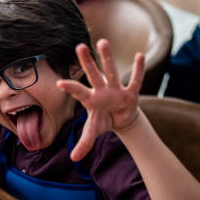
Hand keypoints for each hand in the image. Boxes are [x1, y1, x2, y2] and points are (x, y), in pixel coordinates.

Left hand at [57, 39, 144, 160]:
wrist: (121, 119)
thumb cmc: (104, 121)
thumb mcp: (94, 132)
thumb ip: (84, 143)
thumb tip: (73, 158)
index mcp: (91, 100)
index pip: (78, 92)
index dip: (70, 88)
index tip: (59, 82)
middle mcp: (102, 90)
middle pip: (93, 74)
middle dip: (87, 61)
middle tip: (79, 46)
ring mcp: (116, 89)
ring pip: (112, 71)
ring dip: (107, 57)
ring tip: (102, 41)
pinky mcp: (131, 93)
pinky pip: (135, 80)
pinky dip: (139, 69)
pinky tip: (140, 56)